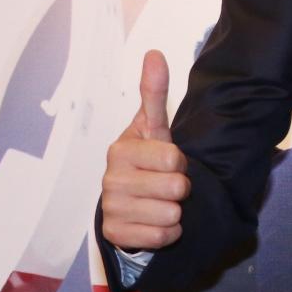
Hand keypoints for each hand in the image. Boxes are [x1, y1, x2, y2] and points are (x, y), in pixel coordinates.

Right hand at [100, 50, 189, 252]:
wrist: (127, 202)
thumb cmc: (145, 162)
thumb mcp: (152, 128)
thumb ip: (154, 94)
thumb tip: (154, 54)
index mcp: (120, 150)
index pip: (174, 158)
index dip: (181, 163)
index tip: (170, 163)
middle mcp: (110, 179)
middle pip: (175, 188)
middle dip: (181, 189)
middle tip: (167, 186)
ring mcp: (110, 208)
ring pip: (170, 215)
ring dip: (175, 212)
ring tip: (161, 203)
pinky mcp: (114, 234)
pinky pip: (160, 237)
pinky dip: (167, 233)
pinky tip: (156, 221)